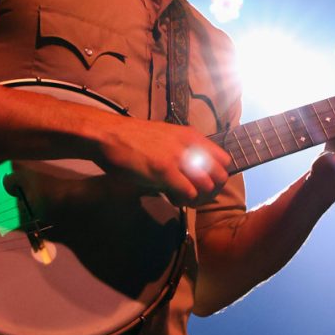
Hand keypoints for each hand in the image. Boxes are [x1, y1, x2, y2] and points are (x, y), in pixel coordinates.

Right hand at [99, 116, 232, 207]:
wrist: (109, 134)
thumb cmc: (134, 139)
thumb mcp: (167, 138)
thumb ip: (183, 152)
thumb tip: (194, 173)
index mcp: (192, 136)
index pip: (224, 160)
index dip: (216, 177)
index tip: (202, 184)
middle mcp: (190, 145)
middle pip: (220, 176)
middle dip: (210, 191)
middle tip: (194, 197)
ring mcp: (178, 157)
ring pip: (207, 186)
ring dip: (196, 198)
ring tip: (182, 198)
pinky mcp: (164, 169)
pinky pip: (188, 192)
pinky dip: (182, 200)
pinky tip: (170, 197)